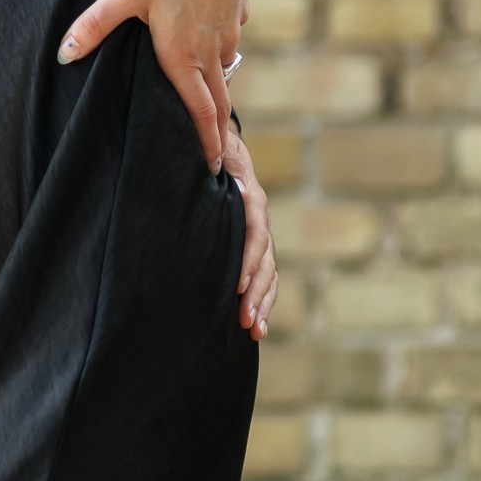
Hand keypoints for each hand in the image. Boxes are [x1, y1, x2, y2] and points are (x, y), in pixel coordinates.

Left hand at [56, 0, 253, 169]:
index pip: (198, 113)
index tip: (211, 170)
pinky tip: (206, 49)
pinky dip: (219, 60)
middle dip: (215, 134)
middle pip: (217, 104)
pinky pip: (226, 47)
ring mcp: (227, 36)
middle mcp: (210, 54)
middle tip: (214, 160)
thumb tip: (65, 55)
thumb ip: (95, 24)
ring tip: (206, 110)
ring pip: (222, 75)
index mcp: (182, 57)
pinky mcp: (235, 17)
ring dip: (216, 97)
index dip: (204, 144)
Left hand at [225, 117, 277, 343]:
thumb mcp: (214, 149)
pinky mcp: (255, 249)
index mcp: (252, 199)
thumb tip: (210, 163)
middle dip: (257, 294)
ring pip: (269, 275)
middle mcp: (261, 220)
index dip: (249, 260)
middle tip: (245, 322)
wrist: (225, 148)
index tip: (239, 286)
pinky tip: (255, 326)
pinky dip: (262, 301)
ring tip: (254, 333)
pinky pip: (264, 278)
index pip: (255, 233)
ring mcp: (261, 236)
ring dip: (263, 304)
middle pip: (266, 262)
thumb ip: (213, 156)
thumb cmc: (213, 150)